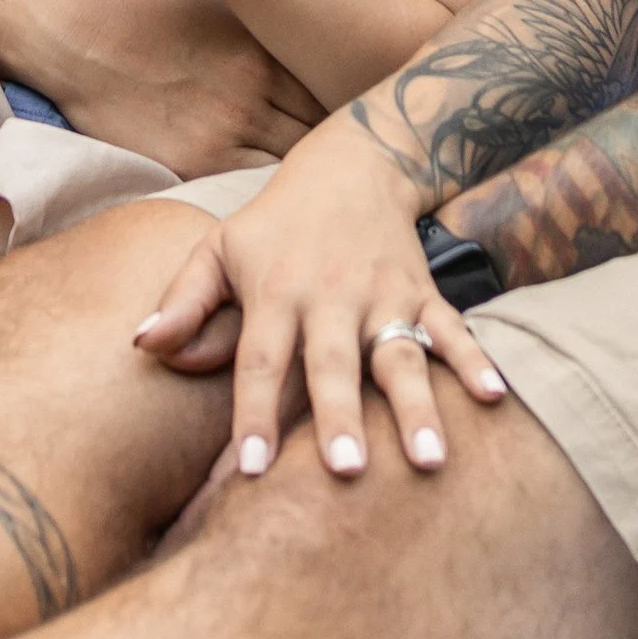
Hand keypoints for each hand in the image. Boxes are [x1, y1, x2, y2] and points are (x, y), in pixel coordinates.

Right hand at [21, 0, 322, 171]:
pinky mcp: (189, 164)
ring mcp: (221, 135)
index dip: (334, 116)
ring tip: (298, 184)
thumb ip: (263, 43)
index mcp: (263, 59)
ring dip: (292, 177)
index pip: (325, 102)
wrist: (82, 34)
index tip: (338, 127)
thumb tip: (301, 56)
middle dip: (322, 151)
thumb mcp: (220, 13)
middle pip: (312, 140)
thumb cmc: (148, 14)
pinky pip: (241, 187)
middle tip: (327, 164)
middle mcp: (251, 99)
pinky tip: (257, 191)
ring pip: (282, 169)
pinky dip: (254, 190)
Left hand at [132, 110, 510, 480]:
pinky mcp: (423, 292)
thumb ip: (183, 301)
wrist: (352, 166)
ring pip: (401, 356)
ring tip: (431, 459)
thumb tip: (141, 346)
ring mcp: (384, 296)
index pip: (261, 360)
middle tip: (345, 472)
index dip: (256, 412)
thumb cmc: (273, 226)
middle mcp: (332, 296)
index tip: (251, 469)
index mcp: (276, 292)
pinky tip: (495, 399)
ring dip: (416, 407)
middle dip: (340, 418)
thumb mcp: (218, 249)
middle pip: (334, 364)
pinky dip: (474, 361)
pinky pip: (452, 330)